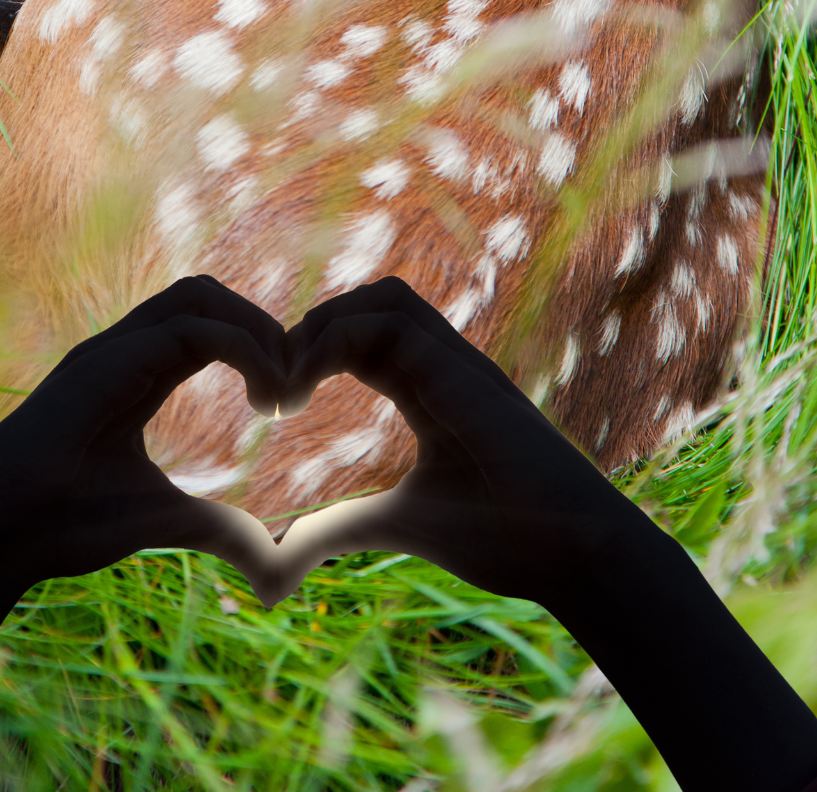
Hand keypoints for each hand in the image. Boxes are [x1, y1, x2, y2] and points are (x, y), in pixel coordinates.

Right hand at [0, 274, 288, 599]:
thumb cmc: (61, 525)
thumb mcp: (159, 517)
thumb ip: (210, 523)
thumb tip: (265, 554)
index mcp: (136, 373)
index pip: (207, 325)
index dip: (257, 346)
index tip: (288, 402)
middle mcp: (123, 350)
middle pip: (205, 294)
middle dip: (262, 325)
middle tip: (295, 385)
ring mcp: (111, 350)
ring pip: (196, 294)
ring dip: (253, 327)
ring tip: (281, 386)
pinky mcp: (104, 364)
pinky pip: (185, 330)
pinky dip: (239, 347)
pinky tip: (263, 397)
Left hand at [271, 275, 630, 612]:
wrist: (578, 555)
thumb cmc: (507, 539)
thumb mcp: (400, 524)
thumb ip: (340, 527)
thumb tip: (274, 558)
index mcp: (431, 392)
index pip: (365, 337)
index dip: (314, 352)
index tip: (275, 405)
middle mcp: (445, 367)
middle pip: (373, 300)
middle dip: (313, 325)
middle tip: (274, 385)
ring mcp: (459, 364)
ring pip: (386, 296)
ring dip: (326, 322)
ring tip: (289, 379)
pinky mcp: (465, 375)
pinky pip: (394, 325)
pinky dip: (337, 340)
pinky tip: (305, 389)